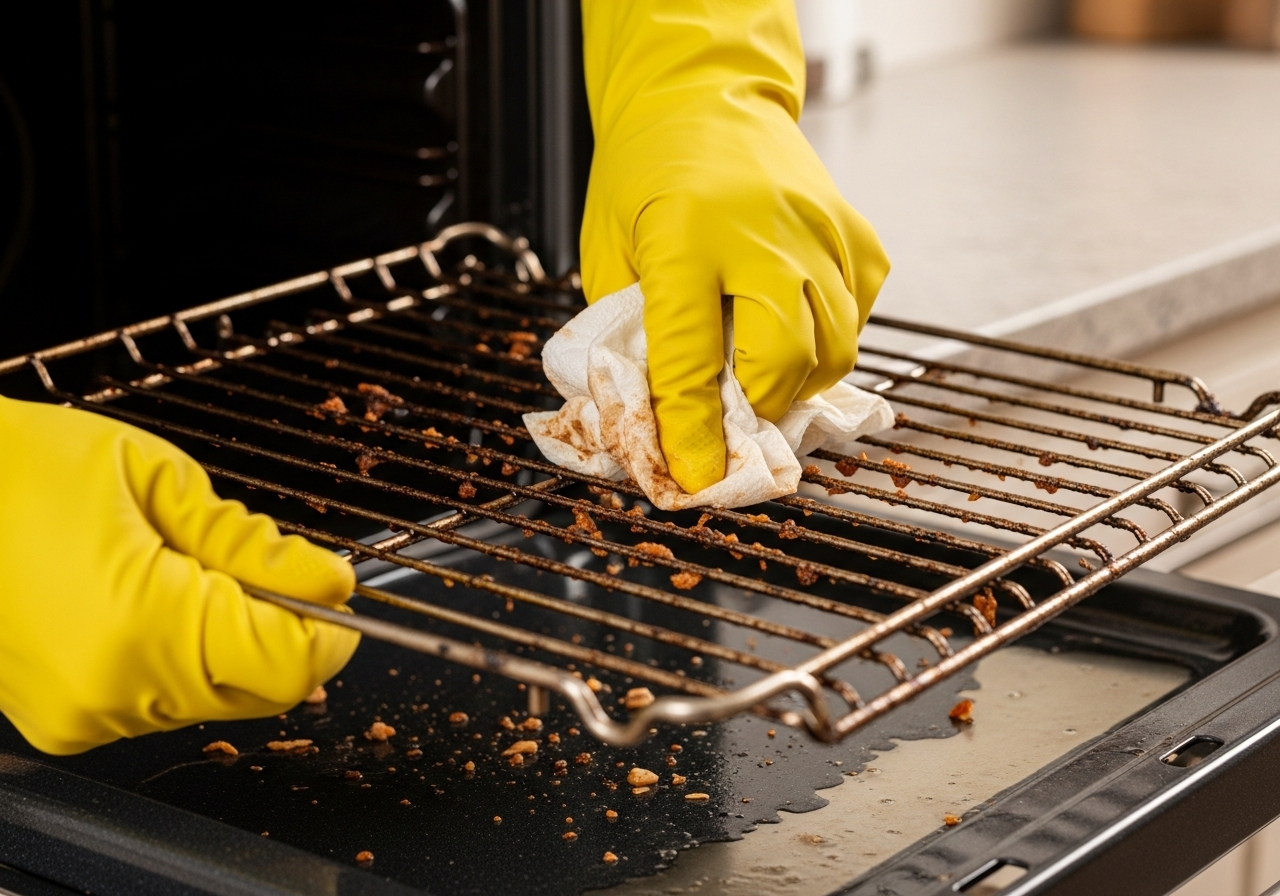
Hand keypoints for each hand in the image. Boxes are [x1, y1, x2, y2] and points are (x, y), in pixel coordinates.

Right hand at [0, 396, 358, 754]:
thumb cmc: (26, 470)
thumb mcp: (161, 482)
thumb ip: (253, 545)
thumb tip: (328, 582)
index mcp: (141, 628)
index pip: (292, 663)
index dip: (329, 626)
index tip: (329, 585)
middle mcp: (112, 692)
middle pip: (263, 690)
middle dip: (282, 631)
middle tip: (254, 566)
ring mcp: (83, 716)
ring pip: (218, 699)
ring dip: (231, 644)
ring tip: (181, 573)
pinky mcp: (65, 723)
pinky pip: (165, 703)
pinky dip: (183, 660)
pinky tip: (148, 602)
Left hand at [579, 0, 888, 493]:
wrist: (705, 92)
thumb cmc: (646, 169)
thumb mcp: (610, 246)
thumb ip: (629, 326)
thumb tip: (655, 406)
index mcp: (684, 237)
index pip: (691, 358)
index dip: (692, 430)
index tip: (696, 473)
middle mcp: (763, 235)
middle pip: (787, 358)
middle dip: (761, 406)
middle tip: (735, 415)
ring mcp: (820, 232)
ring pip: (837, 347)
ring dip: (799, 383)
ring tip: (764, 378)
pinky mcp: (854, 233)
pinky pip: (858, 314)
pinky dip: (831, 340)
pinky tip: (795, 330)